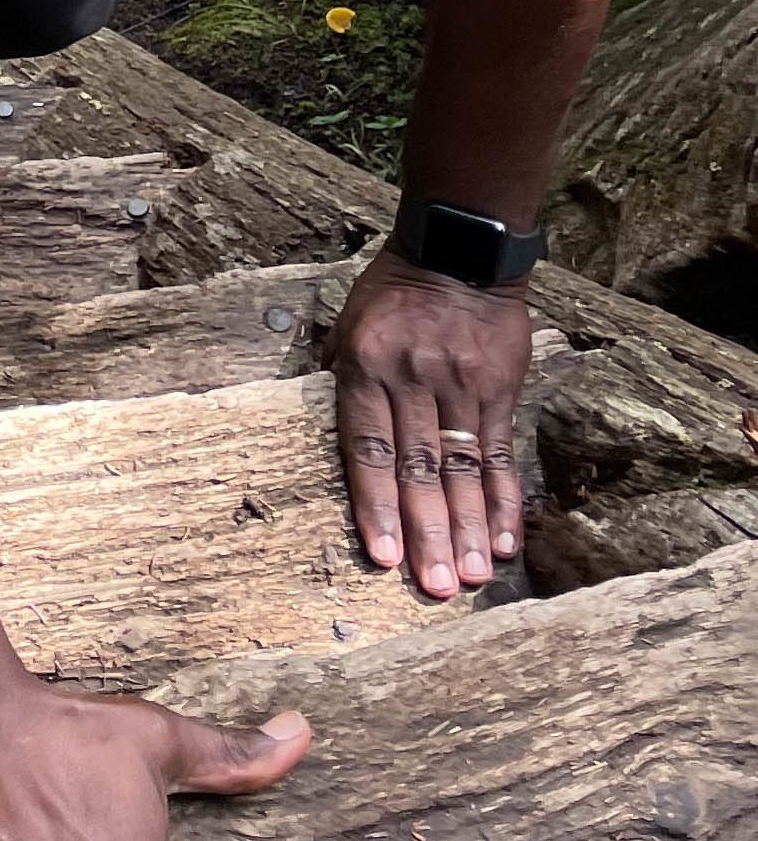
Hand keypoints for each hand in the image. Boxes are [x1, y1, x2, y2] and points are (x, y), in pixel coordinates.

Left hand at [329, 250, 530, 596]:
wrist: (460, 251)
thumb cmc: (391, 293)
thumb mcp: (348, 324)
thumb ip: (342, 381)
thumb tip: (337, 441)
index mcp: (364, 366)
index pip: (367, 449)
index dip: (377, 506)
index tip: (385, 557)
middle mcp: (411, 380)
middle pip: (418, 469)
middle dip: (426, 533)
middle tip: (433, 588)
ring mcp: (459, 387)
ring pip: (461, 469)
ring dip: (466, 528)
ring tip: (469, 578)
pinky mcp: (498, 390)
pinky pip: (499, 453)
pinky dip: (502, 500)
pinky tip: (502, 540)